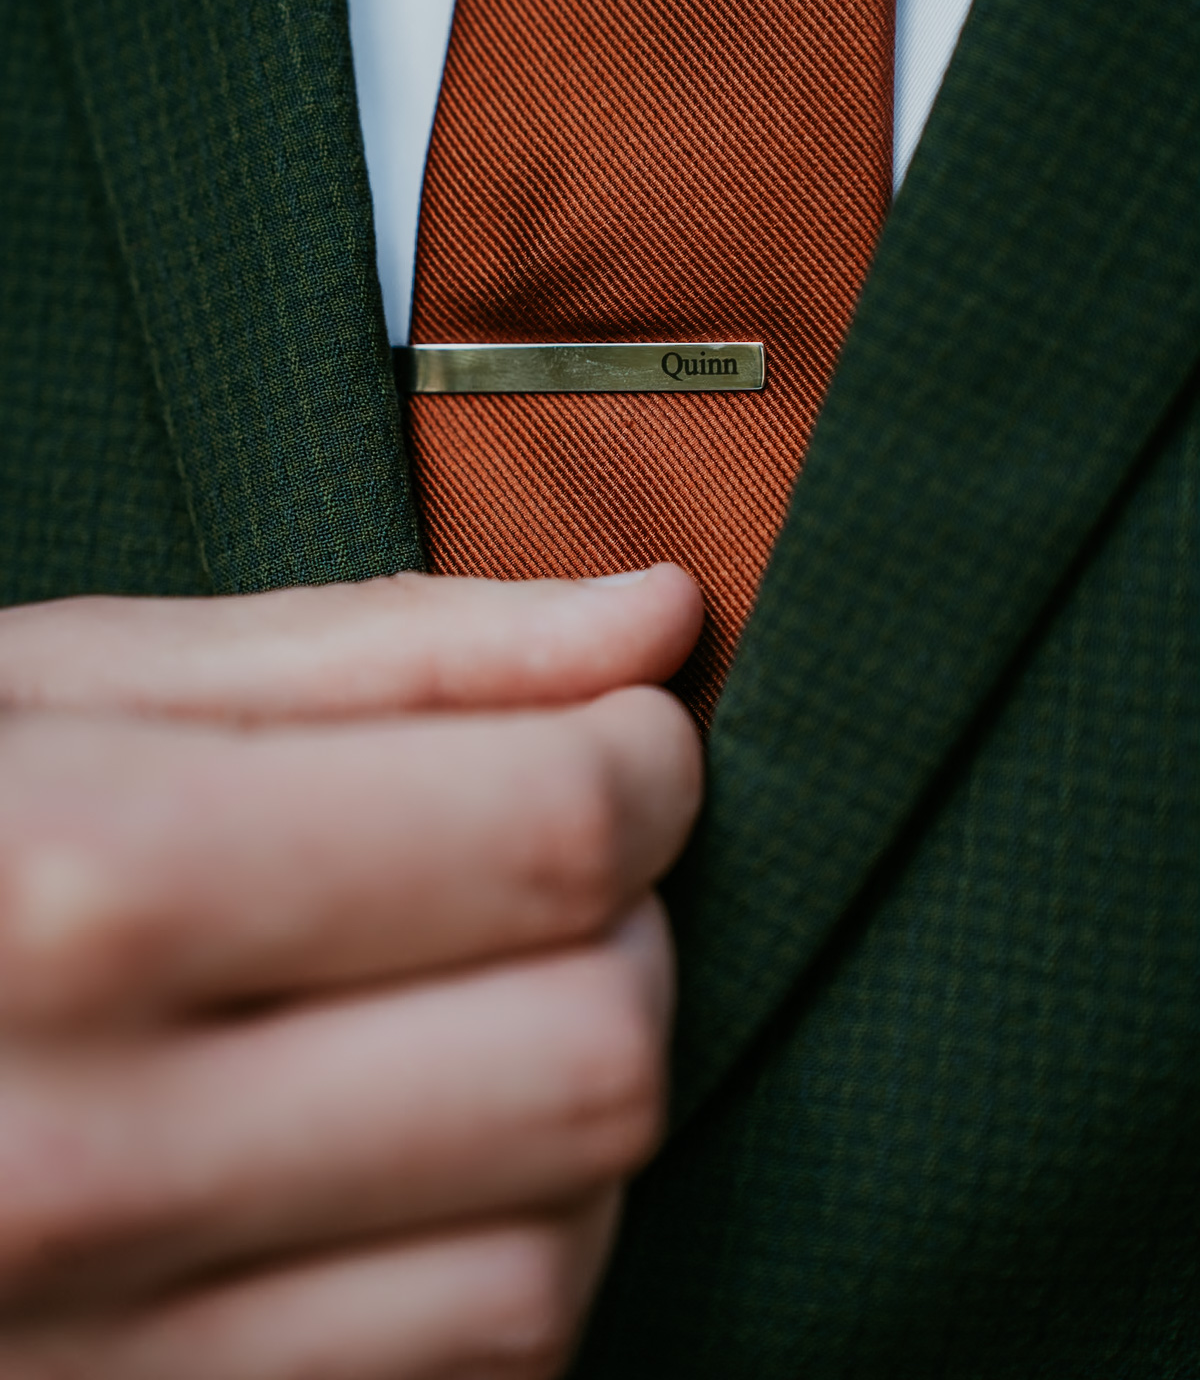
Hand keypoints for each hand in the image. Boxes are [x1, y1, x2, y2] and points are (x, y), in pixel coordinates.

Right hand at [0, 567, 703, 1377]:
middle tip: (534, 868)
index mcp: (79, 889)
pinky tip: (404, 1154)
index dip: (640, 764)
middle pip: (592, 1052)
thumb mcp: (74, 682)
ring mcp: (103, 1365)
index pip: (545, 835)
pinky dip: (498, 1251)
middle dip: (623, 930)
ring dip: (569, 1107)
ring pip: (556, 1253)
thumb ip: (390, 653)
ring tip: (458, 1009)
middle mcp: (86, 1158)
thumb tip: (656, 618)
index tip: (623, 738)